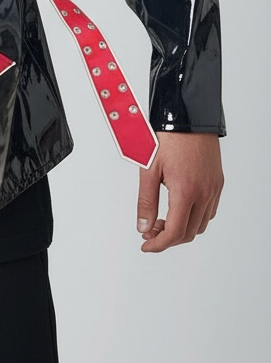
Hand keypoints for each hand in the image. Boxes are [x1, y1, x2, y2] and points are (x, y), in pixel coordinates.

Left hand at [136, 132, 222, 252]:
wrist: (188, 116)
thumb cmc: (167, 138)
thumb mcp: (149, 170)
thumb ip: (146, 201)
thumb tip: (143, 227)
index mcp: (186, 191)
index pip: (175, 232)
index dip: (159, 244)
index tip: (147, 245)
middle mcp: (204, 193)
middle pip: (188, 233)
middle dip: (168, 237)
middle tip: (150, 230)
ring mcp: (214, 188)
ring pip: (201, 224)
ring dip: (182, 228)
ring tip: (162, 218)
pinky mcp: (218, 182)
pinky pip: (209, 210)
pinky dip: (194, 217)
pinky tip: (179, 208)